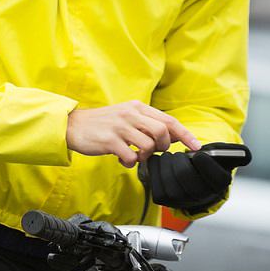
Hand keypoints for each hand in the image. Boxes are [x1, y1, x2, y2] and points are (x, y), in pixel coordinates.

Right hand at [66, 101, 199, 167]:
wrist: (73, 125)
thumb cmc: (102, 123)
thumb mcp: (126, 116)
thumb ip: (147, 123)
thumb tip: (171, 137)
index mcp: (137, 107)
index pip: (169, 120)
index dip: (185, 135)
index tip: (196, 147)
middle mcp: (130, 114)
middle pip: (162, 132)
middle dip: (163, 147)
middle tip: (152, 151)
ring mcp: (120, 127)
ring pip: (149, 146)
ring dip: (145, 156)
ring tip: (134, 155)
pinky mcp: (109, 140)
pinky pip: (131, 157)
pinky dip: (130, 162)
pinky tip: (122, 158)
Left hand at [141, 145, 246, 210]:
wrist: (193, 171)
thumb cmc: (208, 159)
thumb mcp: (224, 153)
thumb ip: (235, 152)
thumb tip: (245, 155)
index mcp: (220, 184)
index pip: (216, 178)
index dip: (205, 165)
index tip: (198, 155)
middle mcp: (204, 197)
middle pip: (190, 183)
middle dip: (181, 164)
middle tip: (178, 153)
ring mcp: (184, 201)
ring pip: (172, 189)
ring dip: (166, 168)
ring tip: (167, 156)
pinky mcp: (167, 201)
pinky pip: (158, 191)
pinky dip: (155, 174)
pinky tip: (158, 162)